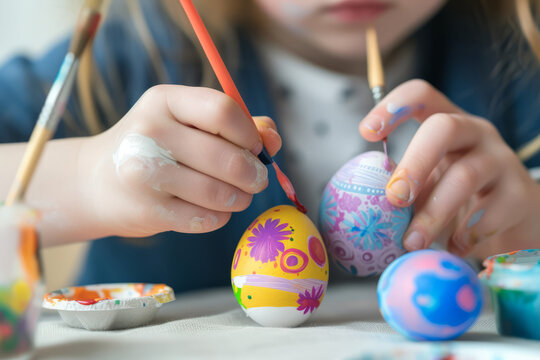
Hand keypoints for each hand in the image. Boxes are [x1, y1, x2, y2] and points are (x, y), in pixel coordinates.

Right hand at [79, 85, 281, 238]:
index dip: (249, 134)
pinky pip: (205, 219)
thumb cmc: (157, 148)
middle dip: (254, 174)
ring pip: (219, 192)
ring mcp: (143, 172)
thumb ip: (237, 125)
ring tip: (237, 196)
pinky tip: (213, 209)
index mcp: (164, 100)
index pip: (223, 110)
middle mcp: (149, 131)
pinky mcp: (146, 210)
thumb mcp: (189, 123)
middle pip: (227, 157)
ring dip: (240, 198)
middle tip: (256, 180)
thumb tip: (272, 140)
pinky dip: (219, 216)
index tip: (254, 148)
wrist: (97, 182)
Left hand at [359, 79, 539, 255]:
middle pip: (444, 128)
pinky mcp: (519, 194)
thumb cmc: (457, 195)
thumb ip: (403, 184)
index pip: (422, 95)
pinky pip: (489, 213)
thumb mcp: (428, 181)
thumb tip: (366, 206)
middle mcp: (476, 132)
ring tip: (412, 242)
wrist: (515, 218)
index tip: (366, 132)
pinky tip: (454, 248)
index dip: (393, 107)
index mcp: (448, 122)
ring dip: (433, 213)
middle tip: (394, 198)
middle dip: (414, 163)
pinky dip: (464, 235)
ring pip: (465, 176)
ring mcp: (501, 160)